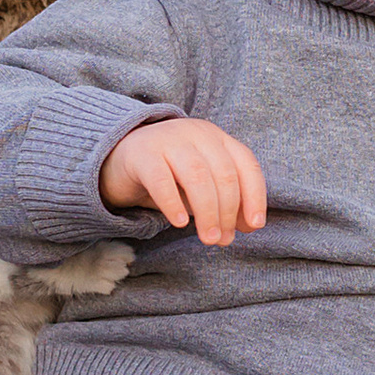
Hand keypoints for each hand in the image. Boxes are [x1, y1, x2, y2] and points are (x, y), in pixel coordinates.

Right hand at [99, 116, 267, 244]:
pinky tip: (180, 222)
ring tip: (208, 238)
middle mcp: (197, 134)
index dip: (255, 196)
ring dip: (207, 212)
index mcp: (217, 139)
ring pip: (197, 177)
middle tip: (223, 239)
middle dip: (228, 211)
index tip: (255, 226)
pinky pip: (162, 180)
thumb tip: (249, 226)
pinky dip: (174, 203)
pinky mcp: (142, 154)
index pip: (246, 165)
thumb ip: (225, 202)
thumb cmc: (169, 175)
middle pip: (223, 174)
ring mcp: (169, 140)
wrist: (120, 158)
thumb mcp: (201, 187)